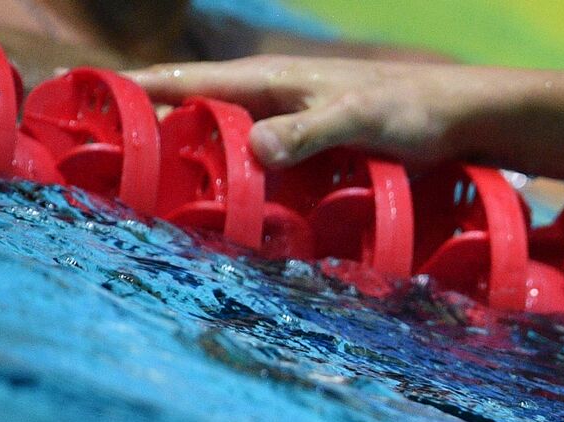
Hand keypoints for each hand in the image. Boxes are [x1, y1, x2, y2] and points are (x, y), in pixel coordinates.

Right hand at [125, 55, 510, 166]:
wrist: (465, 117)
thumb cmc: (415, 112)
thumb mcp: (362, 121)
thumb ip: (309, 133)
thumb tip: (251, 148)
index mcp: (277, 83)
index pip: (194, 85)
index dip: (145, 92)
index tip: (97, 100)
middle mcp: (281, 98)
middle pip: (203, 110)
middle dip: (159, 125)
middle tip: (117, 156)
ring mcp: (299, 121)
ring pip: (232, 135)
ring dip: (199, 153)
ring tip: (162, 183)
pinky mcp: (321, 145)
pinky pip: (266, 158)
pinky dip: (241, 171)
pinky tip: (236, 197)